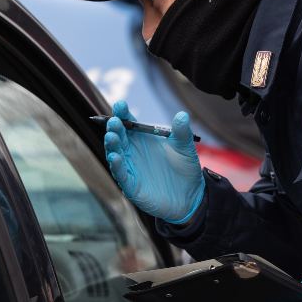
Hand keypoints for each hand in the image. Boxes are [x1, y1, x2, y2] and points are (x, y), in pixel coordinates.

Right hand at [104, 100, 204, 223]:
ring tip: (112, 136)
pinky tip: (115, 157)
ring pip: (115, 153)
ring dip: (112, 145)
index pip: (129, 123)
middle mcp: (133, 151)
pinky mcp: (131, 185)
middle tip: (114, 121)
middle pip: (119, 136)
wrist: (190, 195)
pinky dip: (117, 166)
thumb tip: (182, 115)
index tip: (120, 105)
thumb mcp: (184, 147)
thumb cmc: (184, 168)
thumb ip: (181, 132)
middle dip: (114, 128)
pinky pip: (121, 174)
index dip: (123, 114)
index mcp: (143, 138)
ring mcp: (130, 167)